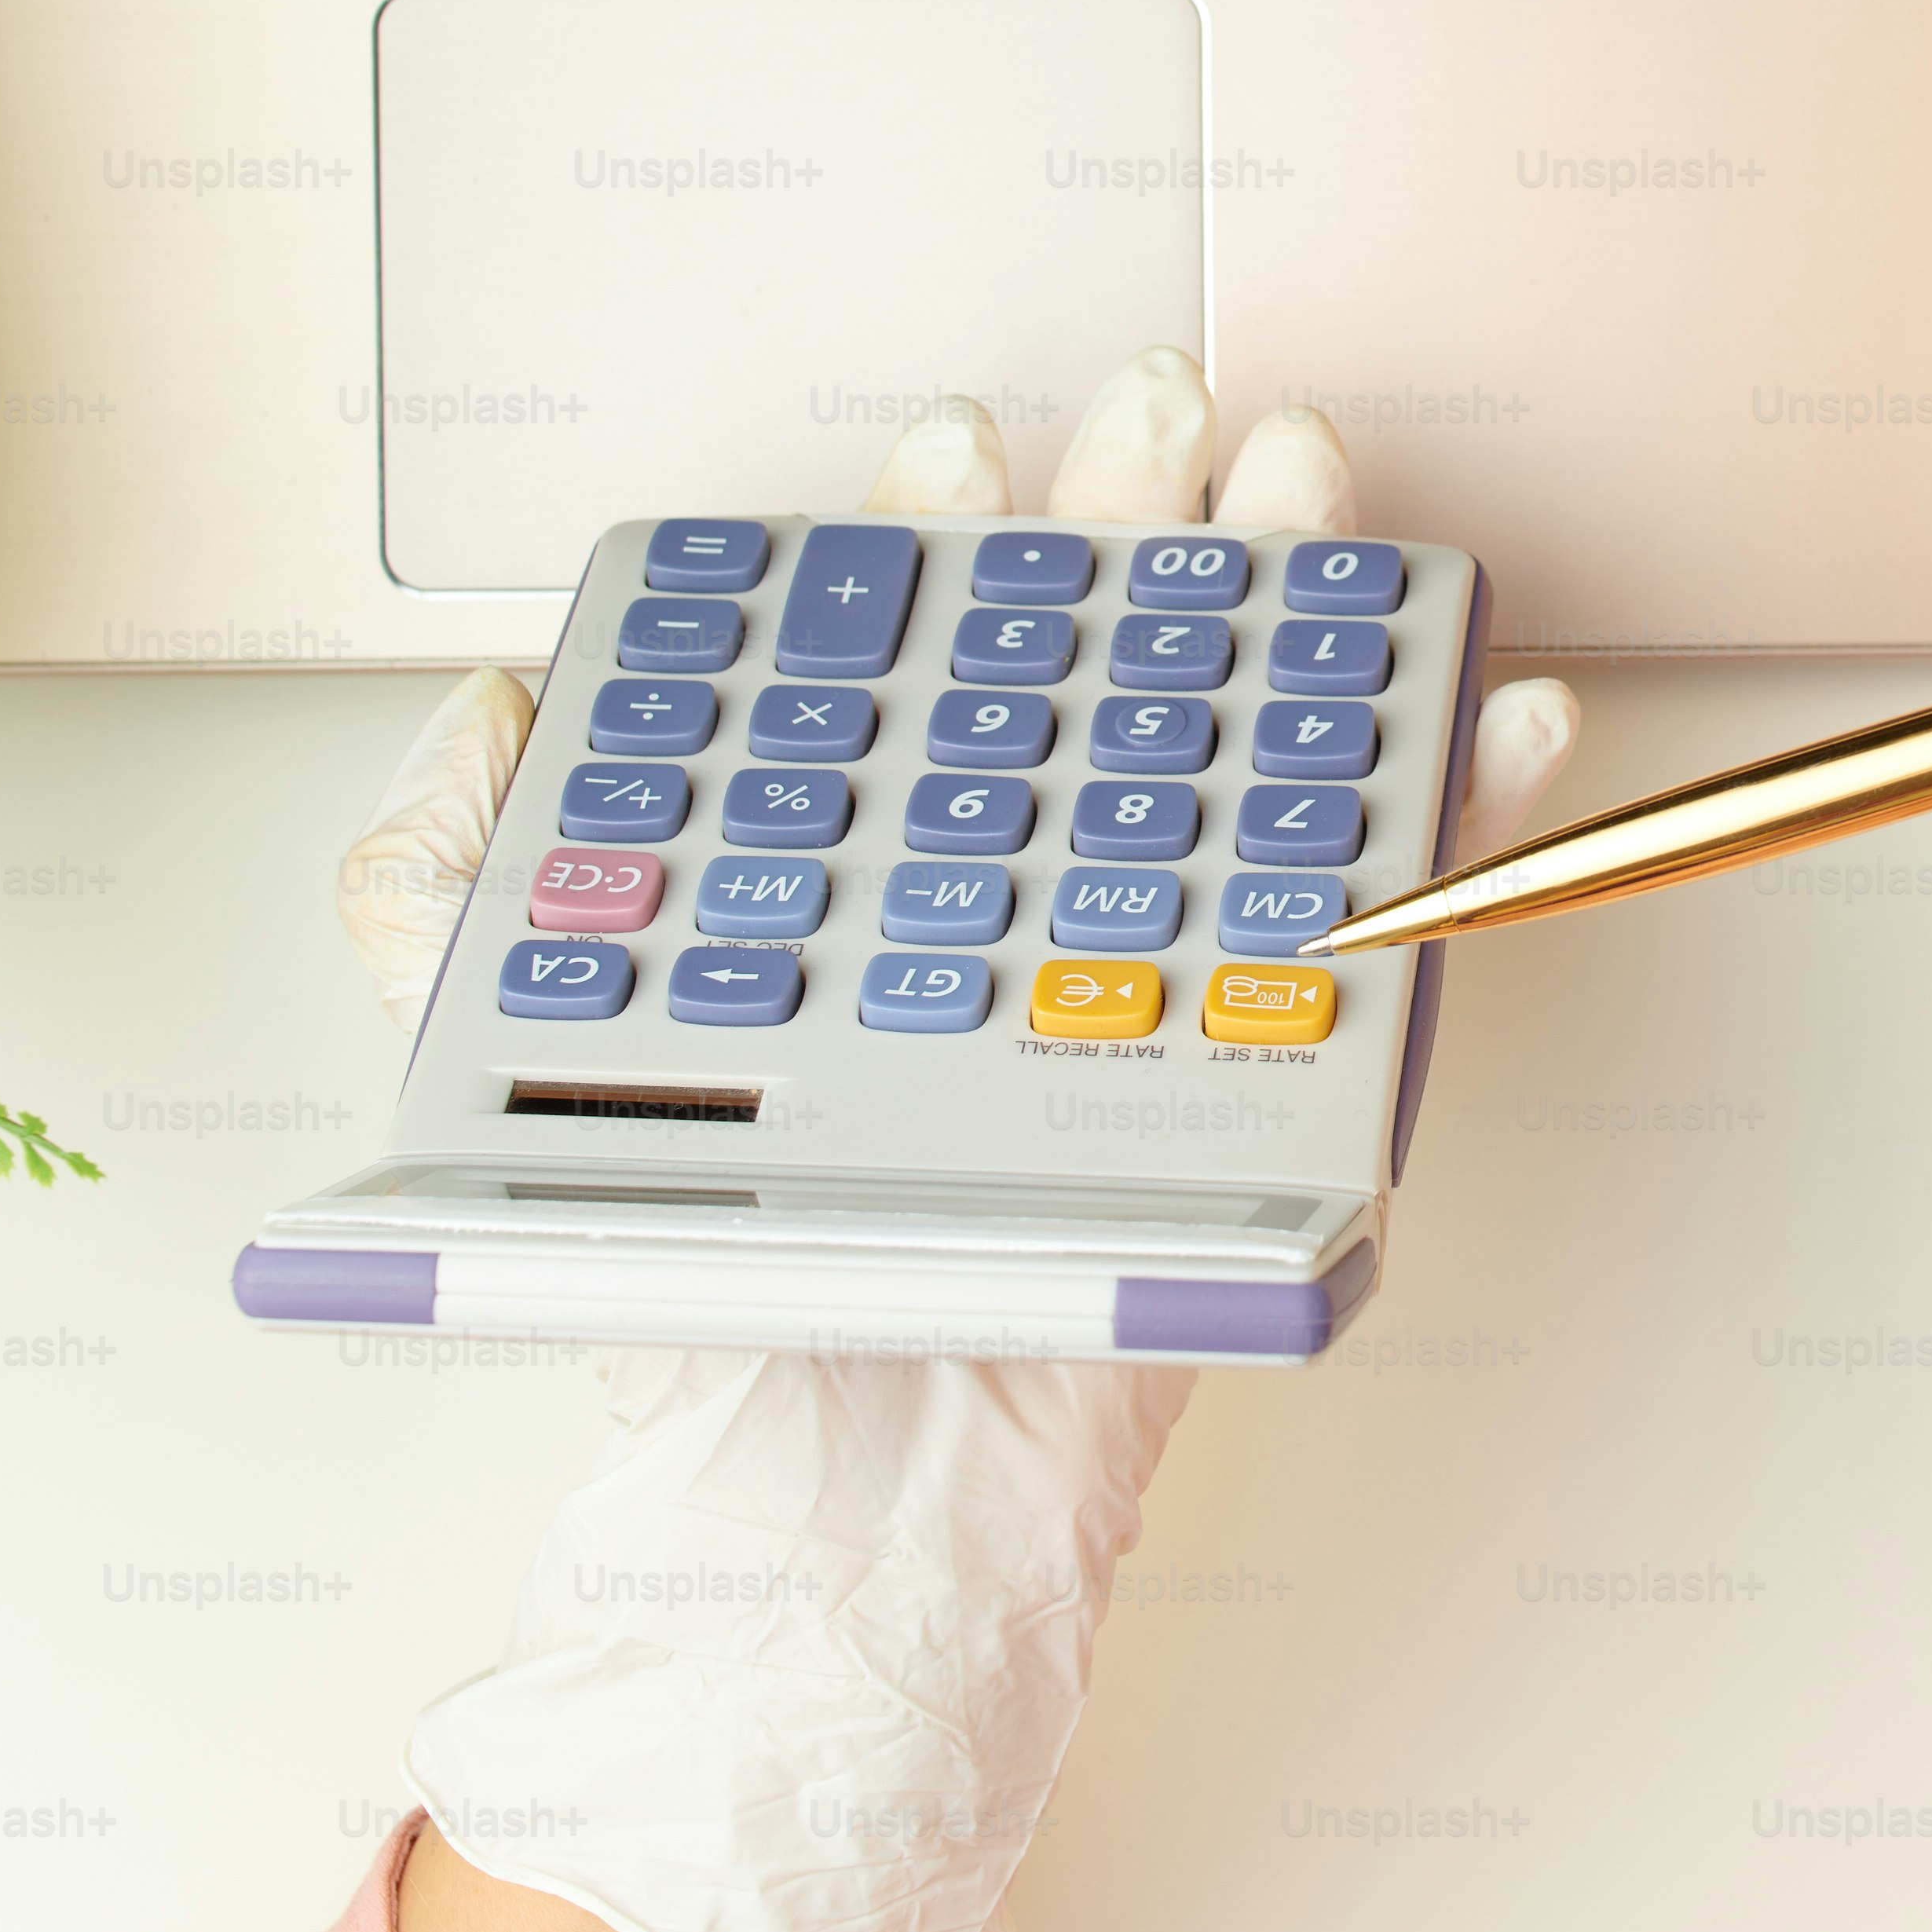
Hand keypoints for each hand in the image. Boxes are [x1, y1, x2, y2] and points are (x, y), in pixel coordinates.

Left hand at [331, 352, 1575, 1931]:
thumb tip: (492, 692)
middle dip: (1139, 509)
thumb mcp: (486, 1073)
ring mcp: (1163, 968)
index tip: (954, 457)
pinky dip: (1455, 813)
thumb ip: (447, 878)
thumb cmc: (688, 1301)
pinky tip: (1484, 718)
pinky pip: (1388, 928)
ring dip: (1302, 599)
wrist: (832, 1512)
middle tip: (1157, 419)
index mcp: (870, 858)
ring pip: (1250, 744)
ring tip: (1310, 491)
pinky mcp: (1275, 1069)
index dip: (940, 540)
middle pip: (1100, 657)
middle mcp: (1026, 888)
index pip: (916, 654)